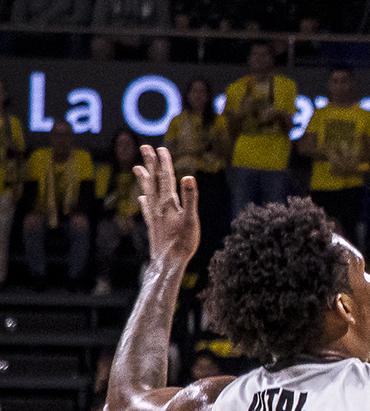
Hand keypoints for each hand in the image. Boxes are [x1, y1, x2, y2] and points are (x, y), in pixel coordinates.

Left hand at [135, 145, 199, 267]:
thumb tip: (188, 177)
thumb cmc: (182, 242)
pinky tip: (142, 199)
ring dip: (144, 178)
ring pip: (148, 192)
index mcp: (168, 203)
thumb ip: (190, 198)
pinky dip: (144, 200)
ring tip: (137, 167)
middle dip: (150, 164)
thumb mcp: (191, 219)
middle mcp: (158, 206)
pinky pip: (146, 208)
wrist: (168, 262)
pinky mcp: (153, 225)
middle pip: (154, 181)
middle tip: (145, 148)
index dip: (163, 162)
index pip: (166, 178)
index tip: (161, 148)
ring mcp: (153, 216)